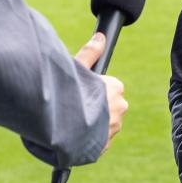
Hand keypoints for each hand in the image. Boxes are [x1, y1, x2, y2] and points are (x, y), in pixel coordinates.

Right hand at [75, 32, 128, 152]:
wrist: (61, 129)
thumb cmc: (69, 94)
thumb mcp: (77, 68)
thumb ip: (90, 52)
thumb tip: (100, 36)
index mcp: (116, 89)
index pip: (110, 86)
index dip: (95, 88)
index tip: (82, 91)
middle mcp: (120, 109)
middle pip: (109, 105)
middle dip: (96, 106)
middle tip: (76, 106)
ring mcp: (114, 129)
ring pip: (105, 123)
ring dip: (93, 123)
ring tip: (74, 121)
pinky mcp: (104, 147)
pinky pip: (99, 140)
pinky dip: (89, 139)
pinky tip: (75, 135)